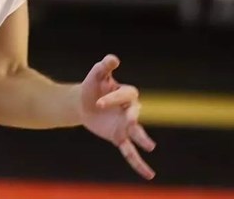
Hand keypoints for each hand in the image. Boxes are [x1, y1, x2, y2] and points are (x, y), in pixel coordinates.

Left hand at [79, 54, 155, 179]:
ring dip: (143, 140)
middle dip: (132, 117)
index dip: (113, 99)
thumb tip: (113, 59)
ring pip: (138, 133)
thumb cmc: (91, 86)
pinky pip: (130, 152)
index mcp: (126, 93)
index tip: (98, 103)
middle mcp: (130, 110)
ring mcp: (126, 125)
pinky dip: (138, 163)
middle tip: (130, 120)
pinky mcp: (119, 137)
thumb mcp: (96, 74)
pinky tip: (149, 175)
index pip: (125, 96)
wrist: (82, 103)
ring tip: (150, 147)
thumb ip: (104, 66)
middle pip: (134, 113)